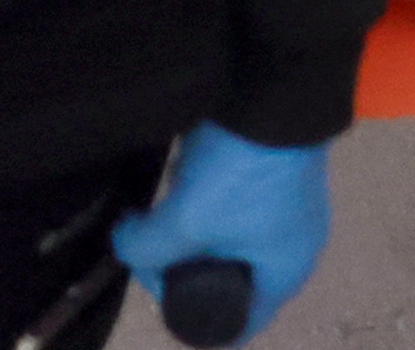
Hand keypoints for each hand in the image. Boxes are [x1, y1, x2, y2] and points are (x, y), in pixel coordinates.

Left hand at [111, 127, 330, 344]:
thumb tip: (123, 246)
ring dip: (193, 221)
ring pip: (225, 236)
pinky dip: (208, 190)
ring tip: (173, 196)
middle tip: (153, 239)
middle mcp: (291, 248)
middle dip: (184, 261)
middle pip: (226, 278)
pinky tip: (191, 168)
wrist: (276, 88)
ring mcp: (286, 207)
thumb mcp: (189, 218)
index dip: (190, 315)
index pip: (236, 325)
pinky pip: (233, 200)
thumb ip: (148, 247)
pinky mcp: (275, 172)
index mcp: (284, 274)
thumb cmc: (243, 173)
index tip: (158, 281)